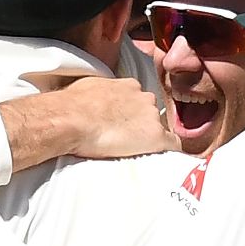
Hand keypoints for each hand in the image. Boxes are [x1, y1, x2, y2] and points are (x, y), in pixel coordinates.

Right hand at [62, 77, 180, 157]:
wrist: (71, 119)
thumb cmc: (72, 105)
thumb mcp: (88, 88)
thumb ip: (101, 92)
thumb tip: (94, 100)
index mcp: (129, 86)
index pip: (140, 100)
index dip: (133, 114)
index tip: (125, 124)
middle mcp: (144, 98)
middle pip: (152, 113)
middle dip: (142, 125)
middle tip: (126, 138)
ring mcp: (152, 117)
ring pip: (160, 129)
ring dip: (151, 138)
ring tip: (134, 152)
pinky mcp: (155, 136)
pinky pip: (173, 144)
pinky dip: (170, 151)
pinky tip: (164, 159)